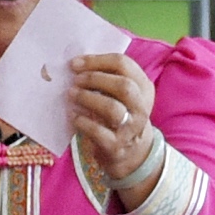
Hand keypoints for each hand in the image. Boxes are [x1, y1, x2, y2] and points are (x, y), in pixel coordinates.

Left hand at [66, 51, 159, 190]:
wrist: (132, 153)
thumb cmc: (122, 115)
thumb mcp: (124, 95)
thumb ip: (108, 77)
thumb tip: (77, 65)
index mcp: (143, 87)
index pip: (123, 64)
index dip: (96, 61)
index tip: (75, 63)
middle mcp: (141, 107)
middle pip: (122, 85)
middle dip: (94, 79)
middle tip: (75, 80)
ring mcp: (131, 128)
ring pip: (112, 108)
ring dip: (88, 98)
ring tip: (71, 95)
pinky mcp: (116, 146)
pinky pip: (98, 132)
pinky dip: (83, 122)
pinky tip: (73, 116)